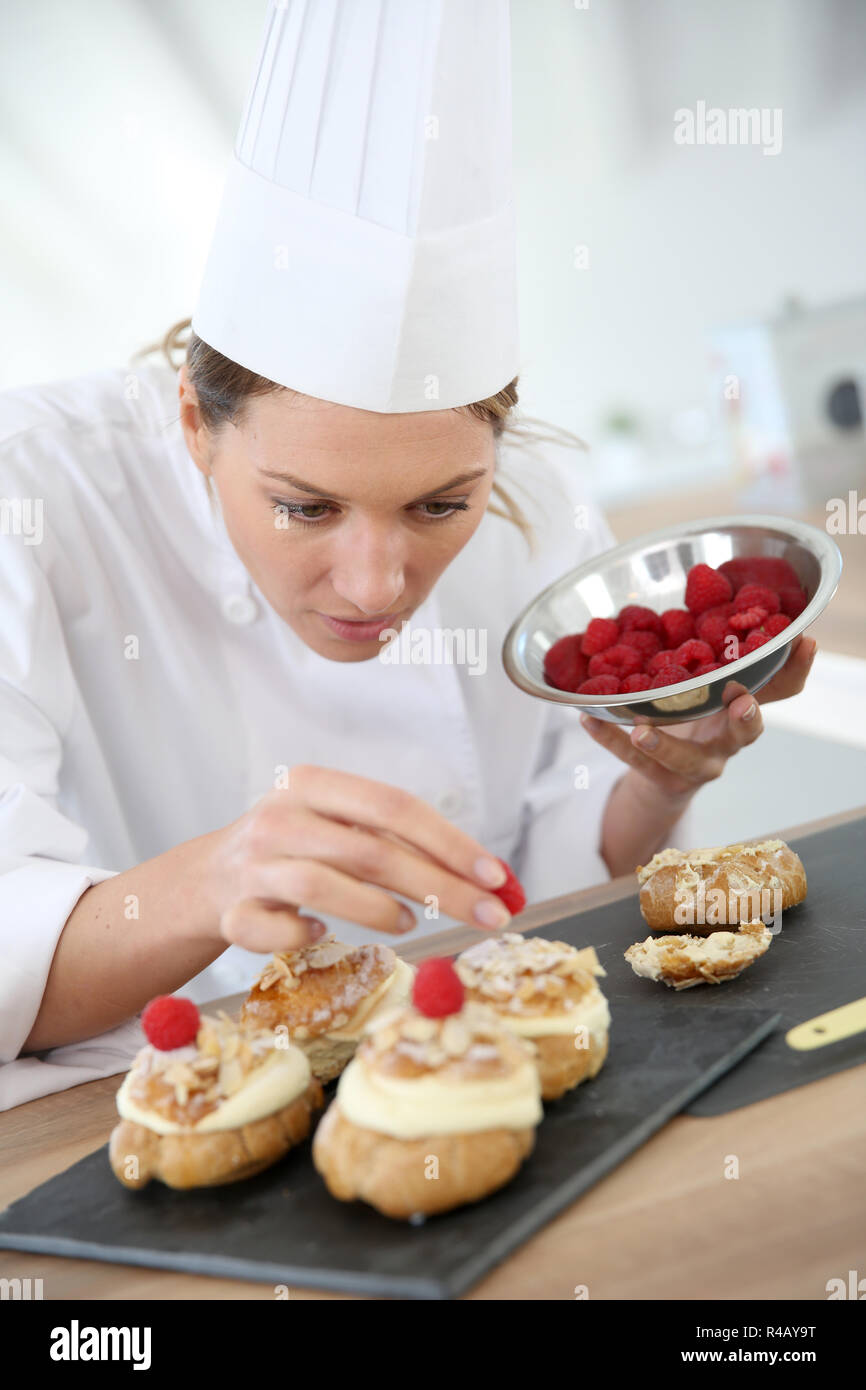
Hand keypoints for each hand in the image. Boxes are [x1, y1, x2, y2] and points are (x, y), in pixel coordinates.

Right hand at [203, 765, 512, 951]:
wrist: (209, 878)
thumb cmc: (297, 849)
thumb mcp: (339, 826)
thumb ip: (400, 843)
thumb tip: (488, 878)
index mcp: (312, 782)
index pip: (393, 807)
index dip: (449, 842)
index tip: (495, 876)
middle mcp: (280, 816)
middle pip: (370, 851)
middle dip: (439, 888)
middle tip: (488, 916)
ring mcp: (251, 865)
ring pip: (320, 887)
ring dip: (377, 910)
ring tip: (409, 923)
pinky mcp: (231, 912)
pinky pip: (273, 931)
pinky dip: (303, 935)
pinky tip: (323, 932)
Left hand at [581, 635, 817, 799]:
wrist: (667, 780)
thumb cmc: (697, 722)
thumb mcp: (717, 689)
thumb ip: (723, 656)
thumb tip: (737, 607)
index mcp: (742, 711)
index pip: (781, 691)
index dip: (796, 668)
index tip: (803, 642)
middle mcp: (726, 742)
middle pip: (745, 734)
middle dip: (746, 717)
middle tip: (741, 700)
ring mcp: (694, 767)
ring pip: (683, 760)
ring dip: (663, 744)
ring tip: (640, 729)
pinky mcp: (661, 780)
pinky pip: (632, 761)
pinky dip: (610, 739)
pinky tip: (589, 719)